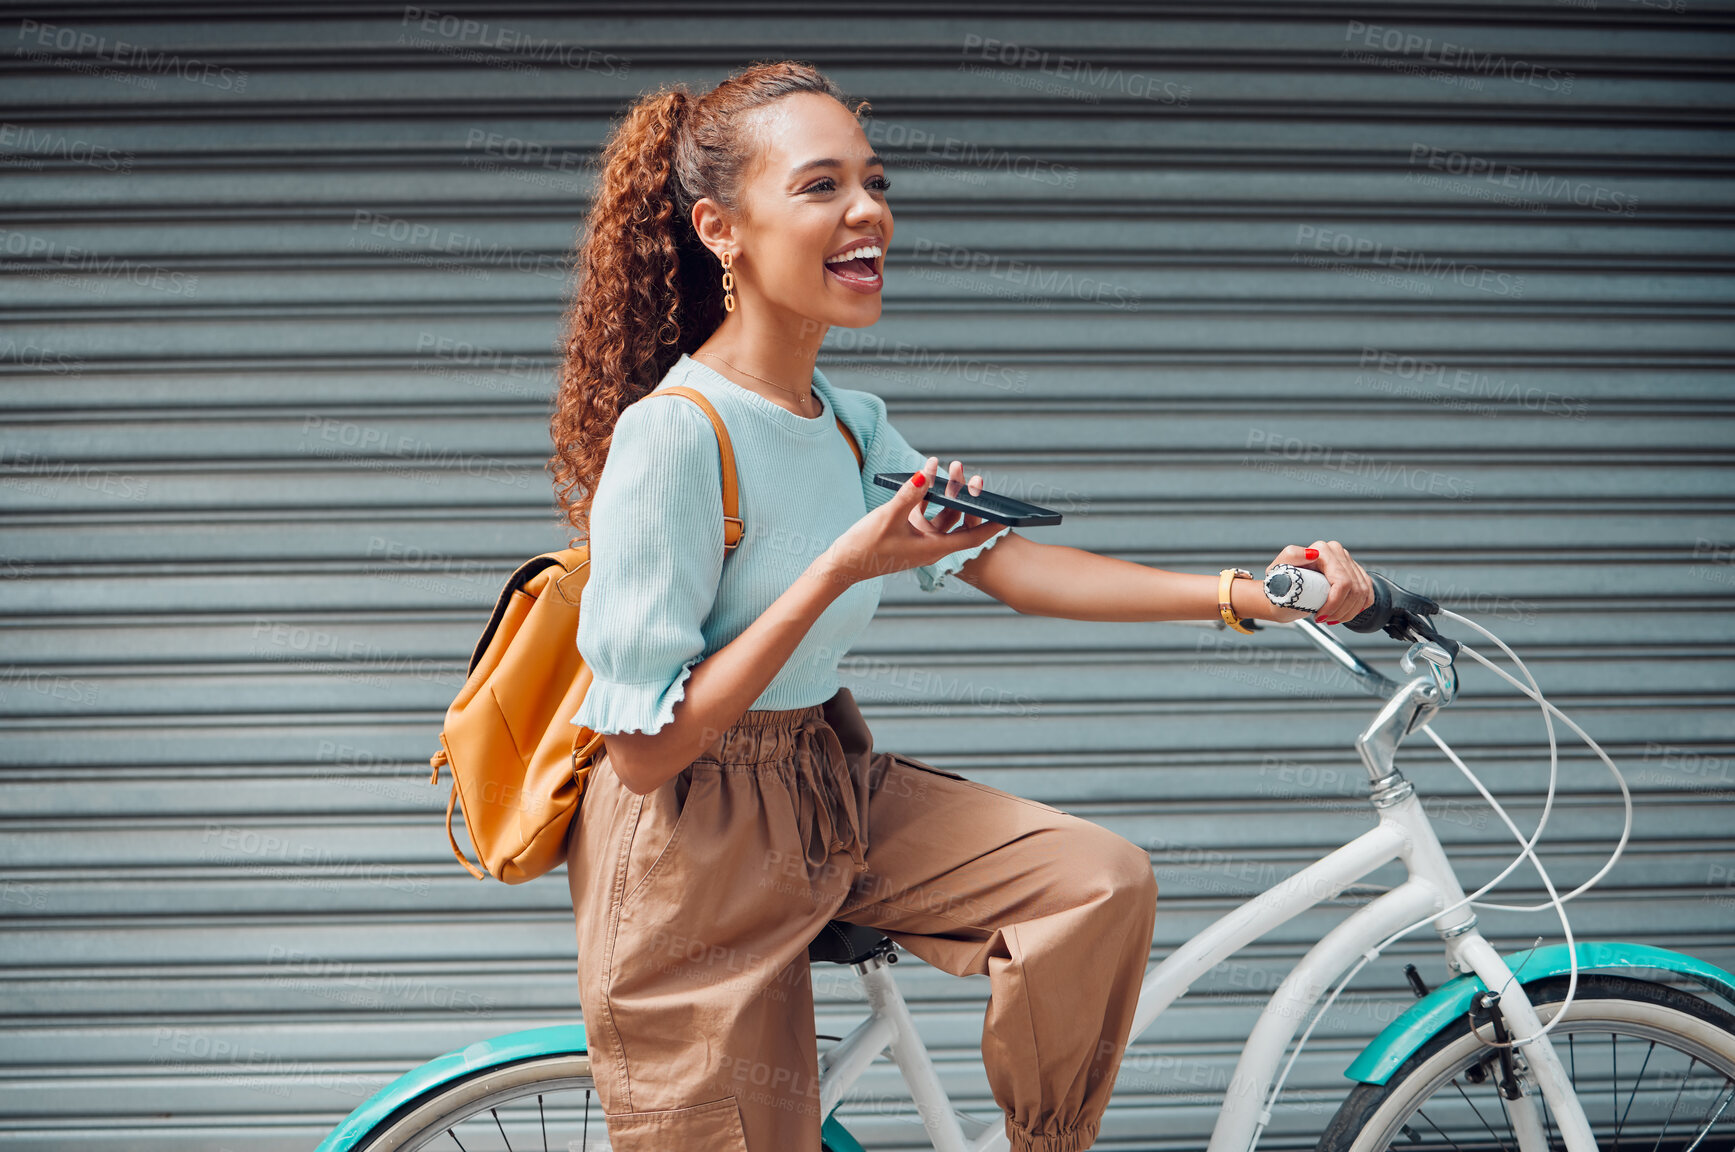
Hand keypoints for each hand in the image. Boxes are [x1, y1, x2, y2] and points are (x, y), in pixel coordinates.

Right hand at [813, 456, 1002, 586]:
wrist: (841, 565)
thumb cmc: (865, 547)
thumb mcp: (889, 517)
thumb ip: (910, 494)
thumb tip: (928, 474)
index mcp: (932, 549)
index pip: (971, 538)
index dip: (992, 526)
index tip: (1009, 514)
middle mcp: (930, 546)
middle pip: (957, 520)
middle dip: (965, 497)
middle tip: (973, 476)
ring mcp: (919, 540)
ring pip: (941, 514)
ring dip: (944, 493)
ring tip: (945, 468)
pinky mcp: (906, 533)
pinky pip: (924, 513)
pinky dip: (925, 497)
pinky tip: (923, 478)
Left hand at [1266, 540, 1374, 625]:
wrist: (1284, 589)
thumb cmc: (1280, 582)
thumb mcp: (1278, 569)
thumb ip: (1292, 555)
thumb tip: (1311, 553)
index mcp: (1322, 550)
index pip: (1342, 582)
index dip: (1334, 603)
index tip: (1320, 616)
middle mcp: (1337, 552)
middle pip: (1354, 589)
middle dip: (1341, 610)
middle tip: (1325, 619)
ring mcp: (1347, 561)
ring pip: (1362, 592)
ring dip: (1349, 612)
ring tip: (1331, 618)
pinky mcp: (1354, 572)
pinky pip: (1367, 592)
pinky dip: (1359, 607)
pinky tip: (1345, 613)